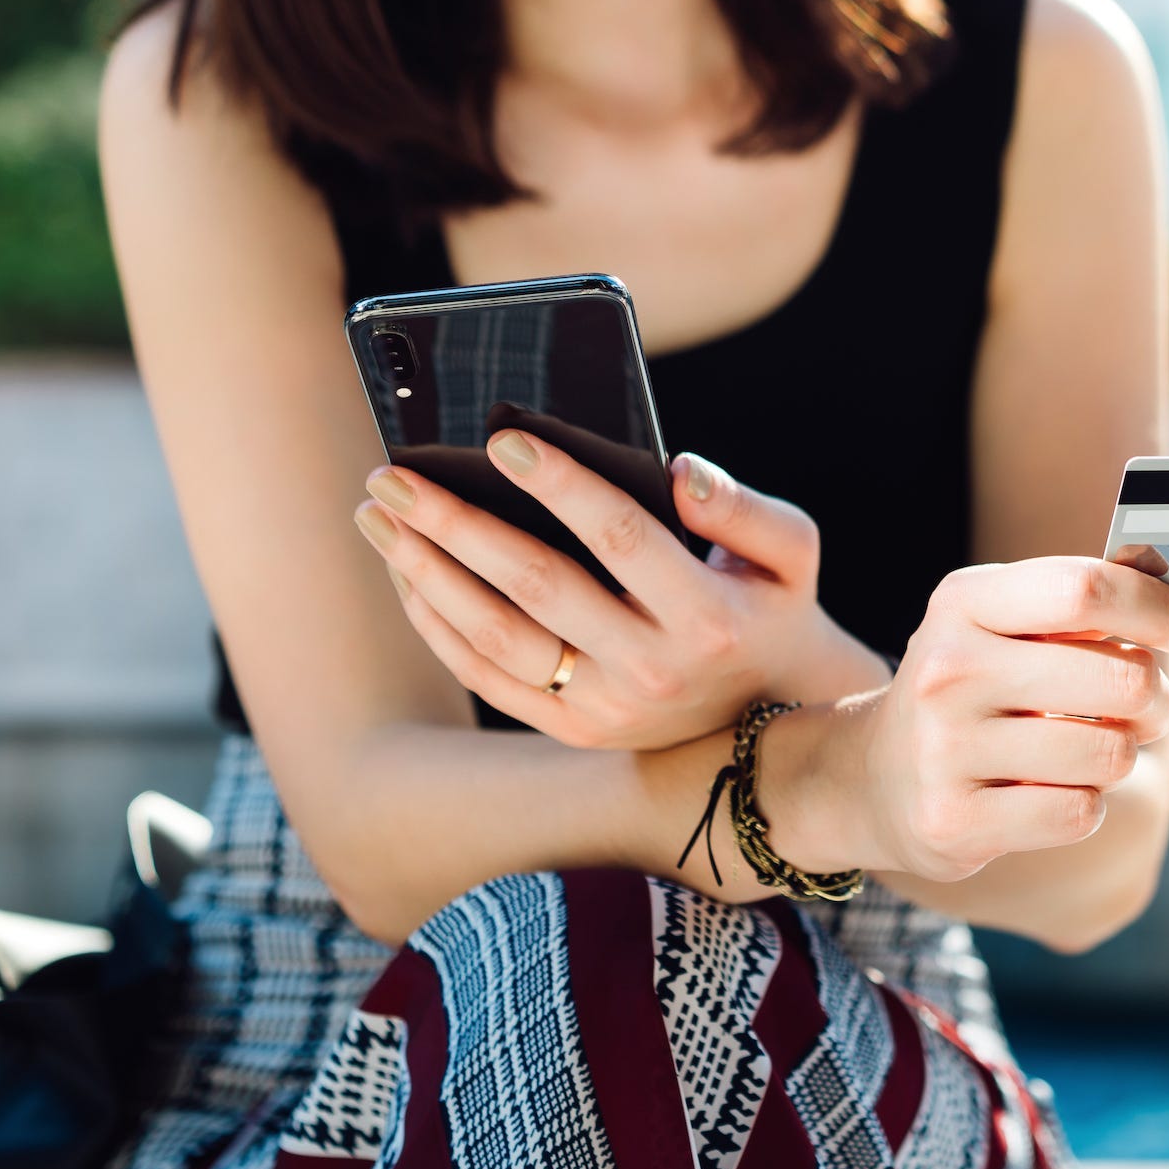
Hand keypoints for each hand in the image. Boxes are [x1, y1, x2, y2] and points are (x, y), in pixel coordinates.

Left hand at [353, 432, 887, 748]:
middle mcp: (650, 668)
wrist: (767, 720)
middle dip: (455, 523)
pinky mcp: (571, 729)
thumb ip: (745, 508)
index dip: (561, 485)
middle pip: (536, 585)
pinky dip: (438, 623)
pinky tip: (407, 572)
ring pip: (495, 636)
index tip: (503, 439)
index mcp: (707, 616)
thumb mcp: (790, 553)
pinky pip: (486, 676)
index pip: (621, 537)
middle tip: (392, 474)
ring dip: (427, 571)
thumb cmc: (768, 607)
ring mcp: (605, 708)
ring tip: (378, 516)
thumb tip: (679, 471)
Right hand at [783, 557, 1168, 882]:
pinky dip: (1085, 804)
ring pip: (1109, 752)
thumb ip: (1080, 598)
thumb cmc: (968, 690)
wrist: (873, 778)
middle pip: (1120, 678)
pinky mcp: (953, 821)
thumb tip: (1168, 585)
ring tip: (1086, 751)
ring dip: (1118, 755)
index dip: (1156, 608)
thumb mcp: (1001, 623)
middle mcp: (948, 670)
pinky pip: (1079, 812)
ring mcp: (944, 749)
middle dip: (1153, 698)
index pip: (1087, 589)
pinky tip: (1050, 793)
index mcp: (963, 602)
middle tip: (1143, 706)